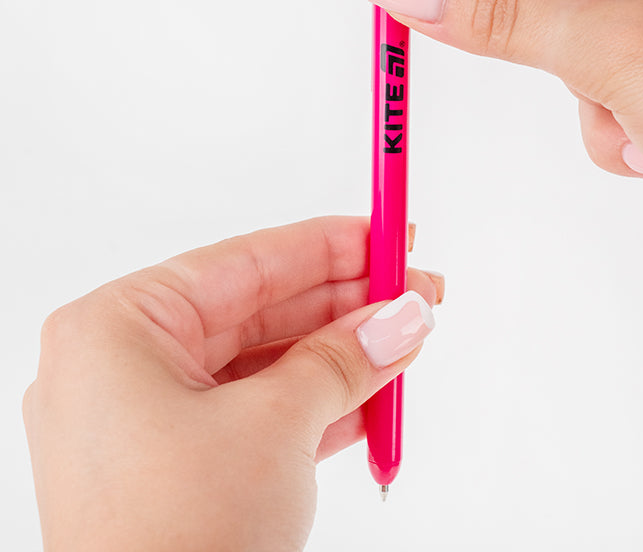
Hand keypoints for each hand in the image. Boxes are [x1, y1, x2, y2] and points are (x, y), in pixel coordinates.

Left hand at [23, 216, 440, 550]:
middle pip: (260, 310)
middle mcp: (125, 368)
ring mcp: (151, 421)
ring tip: (407, 337)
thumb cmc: (171, 542)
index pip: (245, 262)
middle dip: (346, 303)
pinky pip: (261, 412)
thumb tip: (405, 315)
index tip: (387, 232)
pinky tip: (374, 391)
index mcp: (118, 329)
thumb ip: (345, 358)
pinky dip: (320, 404)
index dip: (327, 245)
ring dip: (342, 356)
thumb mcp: (275, 425)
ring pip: (267, 364)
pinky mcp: (180, 467)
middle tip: (413, 288)